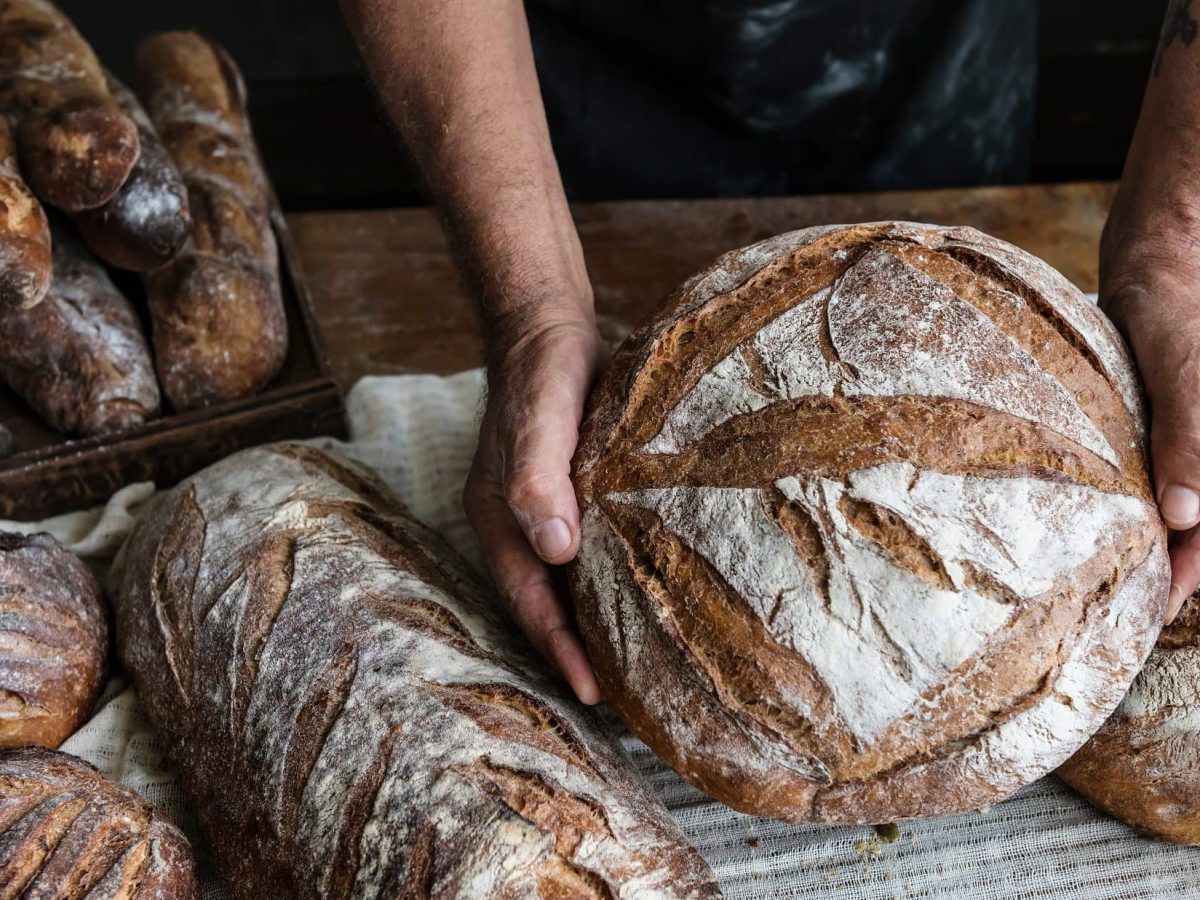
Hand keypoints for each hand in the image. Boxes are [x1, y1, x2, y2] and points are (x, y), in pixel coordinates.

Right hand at [463, 311, 605, 702]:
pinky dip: (611, 579)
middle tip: (621, 696)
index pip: (528, 599)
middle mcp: (520, 523)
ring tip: (636, 661)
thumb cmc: (541, 372)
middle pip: (545, 601)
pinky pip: (592, 549)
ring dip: (595, 620)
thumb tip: (556, 549)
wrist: (552, 328)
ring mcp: (547, 510)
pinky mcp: (578, 492)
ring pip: (569, 581)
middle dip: (576, 649)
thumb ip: (540, 477)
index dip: (558, 647)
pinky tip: (645, 592)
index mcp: (499, 518)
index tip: (593, 692)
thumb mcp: (539, 418)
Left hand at [1101, 178, 1199, 621]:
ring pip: (1185, 505)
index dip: (1191, 570)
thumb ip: (1189, 433)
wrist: (1156, 255)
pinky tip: (1107, 523)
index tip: (1158, 606)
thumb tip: (1185, 514)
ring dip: (1159, 539)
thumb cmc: (1171, 303)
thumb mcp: (1180, 364)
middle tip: (1120, 606)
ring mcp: (1192, 439)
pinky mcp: (1170, 425)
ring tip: (1108, 578)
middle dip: (1173, 564)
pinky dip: (1142, 503)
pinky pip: (1161, 474)